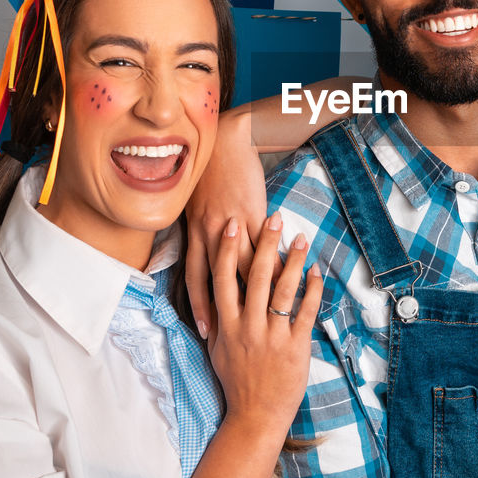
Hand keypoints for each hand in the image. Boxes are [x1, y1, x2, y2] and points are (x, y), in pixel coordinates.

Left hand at [186, 109, 268, 337]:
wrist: (226, 141)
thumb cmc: (212, 170)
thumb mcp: (196, 201)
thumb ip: (199, 229)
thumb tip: (205, 253)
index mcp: (194, 229)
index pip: (191, 274)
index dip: (195, 303)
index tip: (202, 328)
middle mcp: (209, 231)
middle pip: (213, 278)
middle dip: (217, 308)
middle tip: (224, 336)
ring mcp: (231, 223)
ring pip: (241, 267)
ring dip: (251, 294)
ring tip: (263, 319)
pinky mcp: (253, 214)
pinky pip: (264, 247)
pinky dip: (274, 267)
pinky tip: (285, 284)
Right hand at [206, 212, 321, 434]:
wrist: (255, 417)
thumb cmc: (236, 383)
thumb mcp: (217, 351)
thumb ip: (215, 322)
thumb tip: (209, 295)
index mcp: (226, 325)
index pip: (224, 279)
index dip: (228, 249)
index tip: (232, 224)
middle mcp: (247, 327)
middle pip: (255, 277)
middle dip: (265, 244)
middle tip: (274, 218)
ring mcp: (272, 336)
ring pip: (283, 291)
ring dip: (294, 262)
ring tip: (302, 238)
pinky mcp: (295, 347)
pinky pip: (306, 312)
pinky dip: (312, 290)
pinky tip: (317, 272)